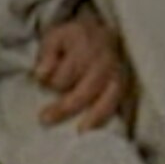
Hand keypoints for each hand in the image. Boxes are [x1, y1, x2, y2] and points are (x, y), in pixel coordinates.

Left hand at [34, 7, 126, 128]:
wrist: (102, 31)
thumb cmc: (73, 38)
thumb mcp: (54, 37)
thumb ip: (46, 55)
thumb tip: (41, 76)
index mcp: (85, 44)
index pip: (67, 71)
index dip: (51, 81)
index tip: (39, 83)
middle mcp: (105, 59)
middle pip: (86, 89)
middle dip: (64, 107)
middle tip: (43, 119)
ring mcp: (118, 72)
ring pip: (107, 98)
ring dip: (92, 117)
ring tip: (79, 132)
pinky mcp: (125, 83)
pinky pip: (118, 103)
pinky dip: (107, 116)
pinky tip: (94, 129)